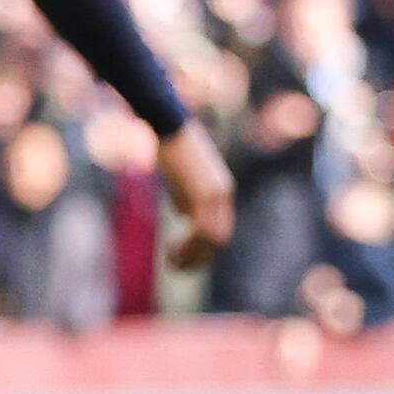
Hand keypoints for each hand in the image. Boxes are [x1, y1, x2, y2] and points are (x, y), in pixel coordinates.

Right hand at [156, 120, 236, 271]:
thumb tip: (185, 216)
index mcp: (221, 189)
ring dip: (193, 255)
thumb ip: (186, 196)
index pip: (219, 227)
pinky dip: (188, 245)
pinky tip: (171, 251)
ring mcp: (216, 194)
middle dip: (199, 257)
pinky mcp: (204, 193)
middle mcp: (224, 194)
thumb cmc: (169, 145)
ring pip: (213, 237)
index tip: (183, 257)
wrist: (169, 124)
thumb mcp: (181, 176)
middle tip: (178, 268)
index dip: (202, 247)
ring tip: (173, 264)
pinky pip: (202, 229)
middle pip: (219, 236)